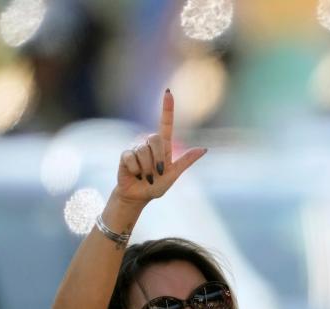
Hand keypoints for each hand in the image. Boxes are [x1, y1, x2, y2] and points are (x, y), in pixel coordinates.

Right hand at [115, 89, 206, 204]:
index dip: (167, 108)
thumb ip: (186, 161)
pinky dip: (136, 170)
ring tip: (146, 176)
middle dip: (158, 158)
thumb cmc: (156, 186)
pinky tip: (135, 174)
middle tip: (157, 172)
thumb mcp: (174, 175)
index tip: (168, 92)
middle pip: (155, 138)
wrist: (138, 195)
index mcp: (163, 147)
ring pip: (143, 151)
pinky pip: (132, 158)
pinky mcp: (125, 155)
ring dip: (147, 169)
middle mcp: (149, 144)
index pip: (166, 123)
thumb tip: (204, 149)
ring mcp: (136, 148)